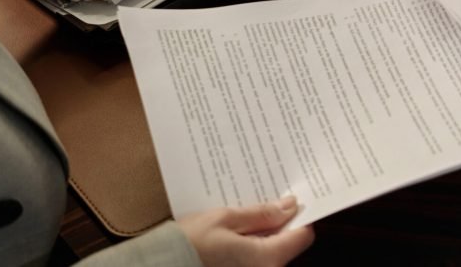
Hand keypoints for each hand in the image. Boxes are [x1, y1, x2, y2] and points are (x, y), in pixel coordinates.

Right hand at [176, 196, 313, 266]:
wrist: (158, 266)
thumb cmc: (189, 243)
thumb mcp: (226, 219)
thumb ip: (261, 214)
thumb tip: (289, 206)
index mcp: (267, 258)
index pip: (302, 236)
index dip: (300, 216)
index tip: (291, 201)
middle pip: (287, 244)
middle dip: (280, 223)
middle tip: (266, 201)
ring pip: (271, 251)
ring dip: (264, 233)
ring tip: (247, 214)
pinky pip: (255, 259)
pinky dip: (251, 245)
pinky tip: (236, 232)